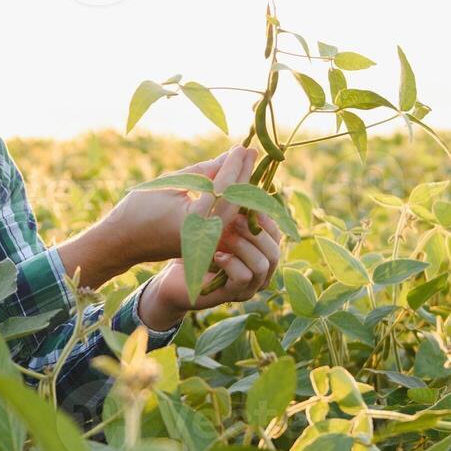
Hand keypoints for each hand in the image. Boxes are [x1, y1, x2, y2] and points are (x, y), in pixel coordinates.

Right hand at [101, 145, 260, 264]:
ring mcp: (206, 243)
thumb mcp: (169, 185)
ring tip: (246, 164)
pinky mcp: (204, 245)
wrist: (121, 243)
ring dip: (241, 187)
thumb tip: (226, 158)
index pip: (223, 187)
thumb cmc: (137, 211)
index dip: (233, 166)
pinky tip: (237, 183)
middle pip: (234, 201)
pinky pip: (225, 219)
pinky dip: (232, 200)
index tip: (241, 147)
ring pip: (233, 211)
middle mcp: (205, 235)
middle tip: (251, 151)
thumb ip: (200, 173)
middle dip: (243, 174)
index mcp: (194, 220)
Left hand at [140, 207, 283, 322]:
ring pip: (264, 264)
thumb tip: (242, 155)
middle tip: (238, 217)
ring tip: (226, 234)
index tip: (249, 199)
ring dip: (245, 245)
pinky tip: (217, 255)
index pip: (275, 232)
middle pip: (276, 249)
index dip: (265, 215)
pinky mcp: (232, 295)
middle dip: (257, 231)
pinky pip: (244, 277)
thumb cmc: (195, 248)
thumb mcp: (214, 219)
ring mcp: (249, 286)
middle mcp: (260, 270)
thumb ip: (229, 197)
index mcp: (259, 251)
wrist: (174, 278)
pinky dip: (232, 263)